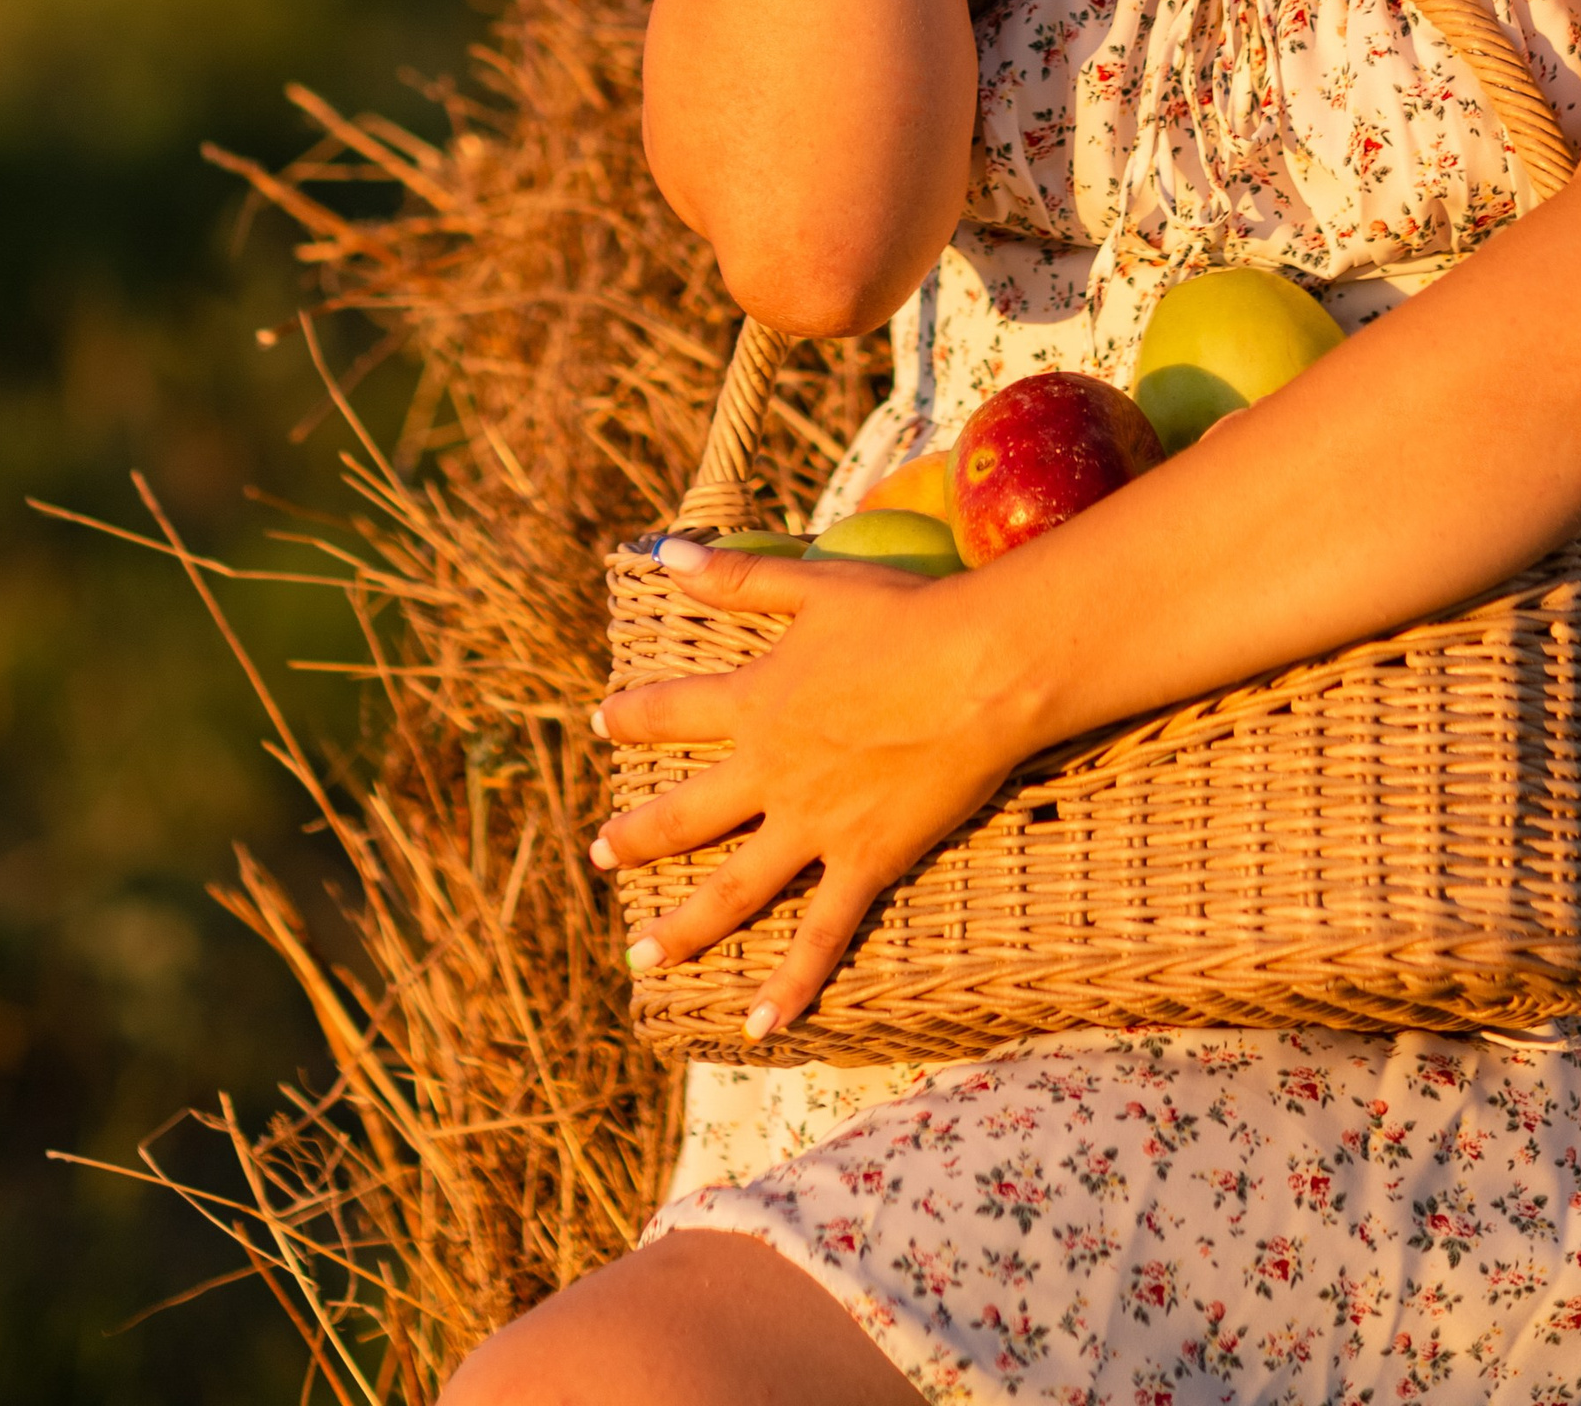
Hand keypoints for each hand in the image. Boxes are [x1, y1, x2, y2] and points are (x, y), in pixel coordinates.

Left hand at [591, 537, 1029, 1038]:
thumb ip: (738, 578)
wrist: (979, 669)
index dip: (633, 717)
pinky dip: (788, 985)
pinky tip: (758, 1027)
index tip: (602, 723)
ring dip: (682, 926)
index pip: (671, 712)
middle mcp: (772, 772)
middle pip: (686, 814)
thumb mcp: (813, 585)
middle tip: (601, 853)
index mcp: (756, 702)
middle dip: (637, 837)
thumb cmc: (905, 617)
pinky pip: (820, 936)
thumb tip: (666, 554)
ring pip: (733, 889)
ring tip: (640, 957)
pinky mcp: (864, 862)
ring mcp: (814, 825)